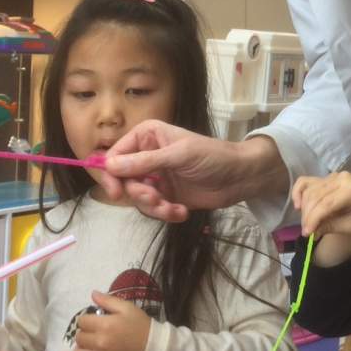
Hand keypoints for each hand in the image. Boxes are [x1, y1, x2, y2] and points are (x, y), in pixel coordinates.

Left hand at [72, 291, 151, 350]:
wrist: (154, 349)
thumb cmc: (141, 326)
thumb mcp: (127, 308)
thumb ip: (108, 300)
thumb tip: (93, 294)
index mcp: (105, 325)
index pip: (82, 321)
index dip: (87, 318)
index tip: (94, 319)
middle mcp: (99, 342)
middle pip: (79, 336)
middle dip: (85, 331)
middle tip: (94, 331)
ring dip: (82, 347)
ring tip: (90, 344)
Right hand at [101, 121, 285, 221]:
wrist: (240, 177)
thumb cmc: (212, 156)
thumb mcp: (179, 156)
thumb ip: (145, 162)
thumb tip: (110, 165)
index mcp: (146, 136)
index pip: (114, 155)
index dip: (111, 174)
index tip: (117, 192)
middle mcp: (146, 156)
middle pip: (123, 181)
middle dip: (140, 195)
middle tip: (157, 200)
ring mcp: (155, 177)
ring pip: (137, 198)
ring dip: (155, 207)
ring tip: (174, 208)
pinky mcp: (165, 196)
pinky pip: (153, 209)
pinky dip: (165, 213)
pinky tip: (182, 211)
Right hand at [292, 172, 350, 239]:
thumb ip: (332, 227)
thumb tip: (311, 231)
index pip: (326, 203)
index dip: (314, 218)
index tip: (307, 233)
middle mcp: (341, 178)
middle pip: (315, 197)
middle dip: (308, 216)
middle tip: (308, 233)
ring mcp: (332, 176)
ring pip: (309, 191)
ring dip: (304, 209)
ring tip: (309, 225)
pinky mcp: (324, 178)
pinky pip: (305, 182)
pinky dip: (298, 192)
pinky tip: (297, 205)